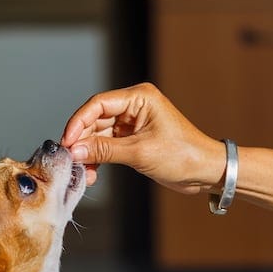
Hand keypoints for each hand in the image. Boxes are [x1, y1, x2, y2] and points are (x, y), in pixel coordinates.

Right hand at [60, 83, 225, 193]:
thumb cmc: (183, 156)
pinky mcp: (133, 140)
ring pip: (99, 135)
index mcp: (139, 98)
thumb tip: (74, 151)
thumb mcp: (140, 152)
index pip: (98, 104)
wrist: (206, 172)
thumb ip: (105, 150)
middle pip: (95, 120)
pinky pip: (107, 146)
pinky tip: (92, 173)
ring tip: (83, 172)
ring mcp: (132, 124)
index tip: (67, 142)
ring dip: (89, 154)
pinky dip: (98, 159)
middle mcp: (134, 107)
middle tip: (71, 160)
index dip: (78, 122)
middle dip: (82, 142)